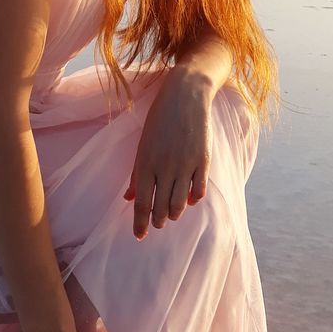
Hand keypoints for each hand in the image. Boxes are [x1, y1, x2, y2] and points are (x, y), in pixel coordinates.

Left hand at [123, 63, 215, 238]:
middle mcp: (165, 168)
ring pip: (179, 204)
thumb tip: (129, 198)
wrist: (185, 95)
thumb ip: (137, 173)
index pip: (142, 203)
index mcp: (145, 163)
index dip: (140, 223)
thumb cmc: (159, 118)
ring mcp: (185, 165)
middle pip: (160, 208)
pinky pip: (198, 191)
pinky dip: (192, 199)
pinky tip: (188, 199)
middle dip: (157, 221)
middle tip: (156, 224)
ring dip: (174, 213)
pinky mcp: (203, 161)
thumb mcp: (143, 144)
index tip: (139, 236)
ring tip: (170, 213)